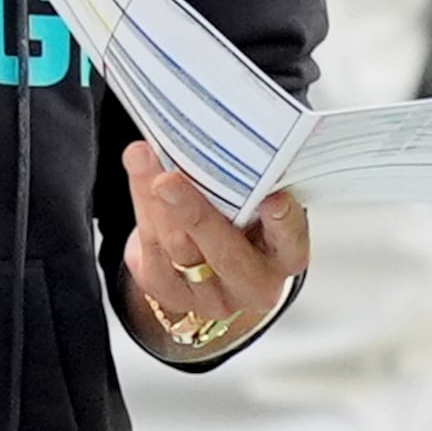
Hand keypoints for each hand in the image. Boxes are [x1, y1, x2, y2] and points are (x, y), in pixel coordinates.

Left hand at [118, 143, 308, 354]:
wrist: (206, 262)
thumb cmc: (239, 219)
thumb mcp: (253, 201)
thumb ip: (244, 180)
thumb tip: (211, 133)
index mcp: (285, 257)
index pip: (290, 241)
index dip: (282, 222)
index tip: (272, 197)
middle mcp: (253, 284)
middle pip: (225, 253)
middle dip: (194, 213)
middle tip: (168, 180)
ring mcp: (212, 297)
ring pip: (180, 249)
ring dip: (155, 201)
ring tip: (142, 158)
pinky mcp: (171, 295)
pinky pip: (152, 252)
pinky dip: (143, 208)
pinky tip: (140, 176)